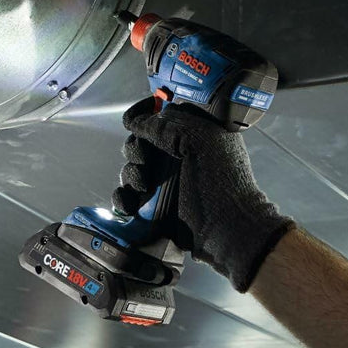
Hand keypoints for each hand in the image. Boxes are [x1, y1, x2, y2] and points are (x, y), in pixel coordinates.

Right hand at [111, 97, 293, 291]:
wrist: (226, 228)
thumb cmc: (221, 181)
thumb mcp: (200, 140)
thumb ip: (166, 126)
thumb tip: (136, 121)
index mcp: (189, 138)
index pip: (157, 120)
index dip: (143, 118)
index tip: (136, 122)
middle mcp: (174, 159)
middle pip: (138, 144)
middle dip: (135, 150)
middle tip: (145, 162)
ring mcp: (162, 184)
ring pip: (130, 170)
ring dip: (130, 175)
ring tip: (144, 187)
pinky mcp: (152, 209)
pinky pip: (126, 197)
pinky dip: (122, 198)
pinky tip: (131, 204)